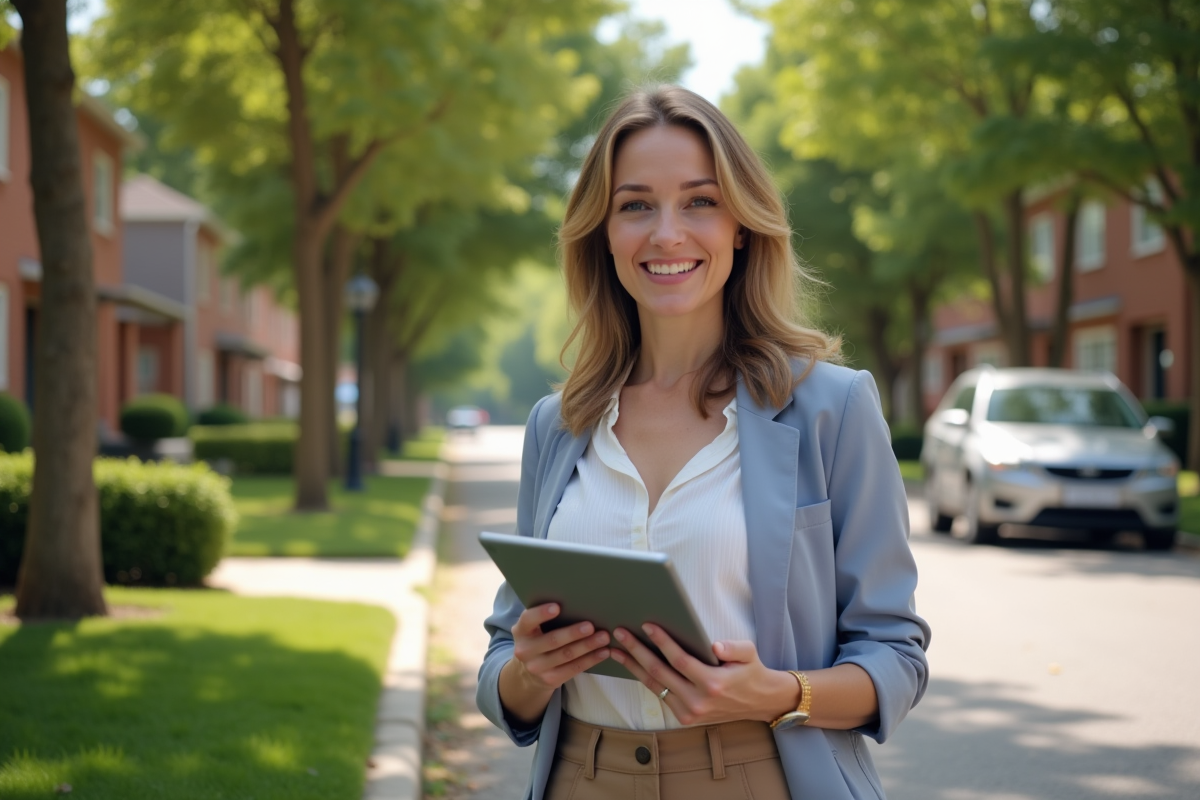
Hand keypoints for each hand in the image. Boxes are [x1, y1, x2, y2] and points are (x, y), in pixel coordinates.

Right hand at [508, 603, 611, 691]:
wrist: (528, 673)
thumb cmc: (538, 640)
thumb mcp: (533, 629)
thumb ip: (544, 617)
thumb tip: (575, 601)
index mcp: (521, 631)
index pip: (528, 620)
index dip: (541, 613)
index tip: (557, 607)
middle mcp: (525, 650)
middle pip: (552, 640)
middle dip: (573, 633)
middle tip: (591, 626)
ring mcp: (537, 667)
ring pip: (566, 655)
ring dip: (587, 646)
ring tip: (603, 637)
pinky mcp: (551, 680)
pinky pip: (574, 668)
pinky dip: (591, 659)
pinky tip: (603, 652)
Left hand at [610, 624, 796, 725]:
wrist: (758, 702)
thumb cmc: (749, 671)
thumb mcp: (748, 653)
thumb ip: (733, 647)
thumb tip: (714, 646)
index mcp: (713, 684)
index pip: (680, 660)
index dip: (662, 642)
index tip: (646, 626)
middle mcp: (698, 701)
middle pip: (660, 673)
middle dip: (637, 651)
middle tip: (620, 633)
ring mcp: (689, 713)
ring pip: (654, 686)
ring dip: (633, 666)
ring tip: (616, 649)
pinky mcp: (684, 718)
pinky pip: (660, 694)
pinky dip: (644, 679)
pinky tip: (632, 664)